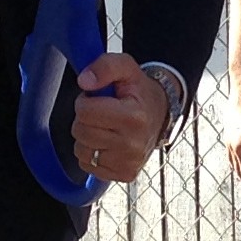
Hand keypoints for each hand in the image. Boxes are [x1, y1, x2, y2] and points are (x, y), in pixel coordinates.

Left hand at [69, 51, 169, 185]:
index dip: (86, 101)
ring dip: (87, 137)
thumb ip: (105, 66)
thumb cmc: (139, 91)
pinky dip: (92, 153)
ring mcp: (129, 163)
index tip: (99, 98)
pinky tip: (107, 142)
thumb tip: (84, 81)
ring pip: (81, 151)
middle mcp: (133, 145)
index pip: (85, 111)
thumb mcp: (126, 67)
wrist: (159, 114)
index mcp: (134, 117)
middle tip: (102, 112)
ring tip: (105, 127)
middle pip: (81, 132)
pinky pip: (88, 165)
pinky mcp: (124, 174)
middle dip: (85, 119)